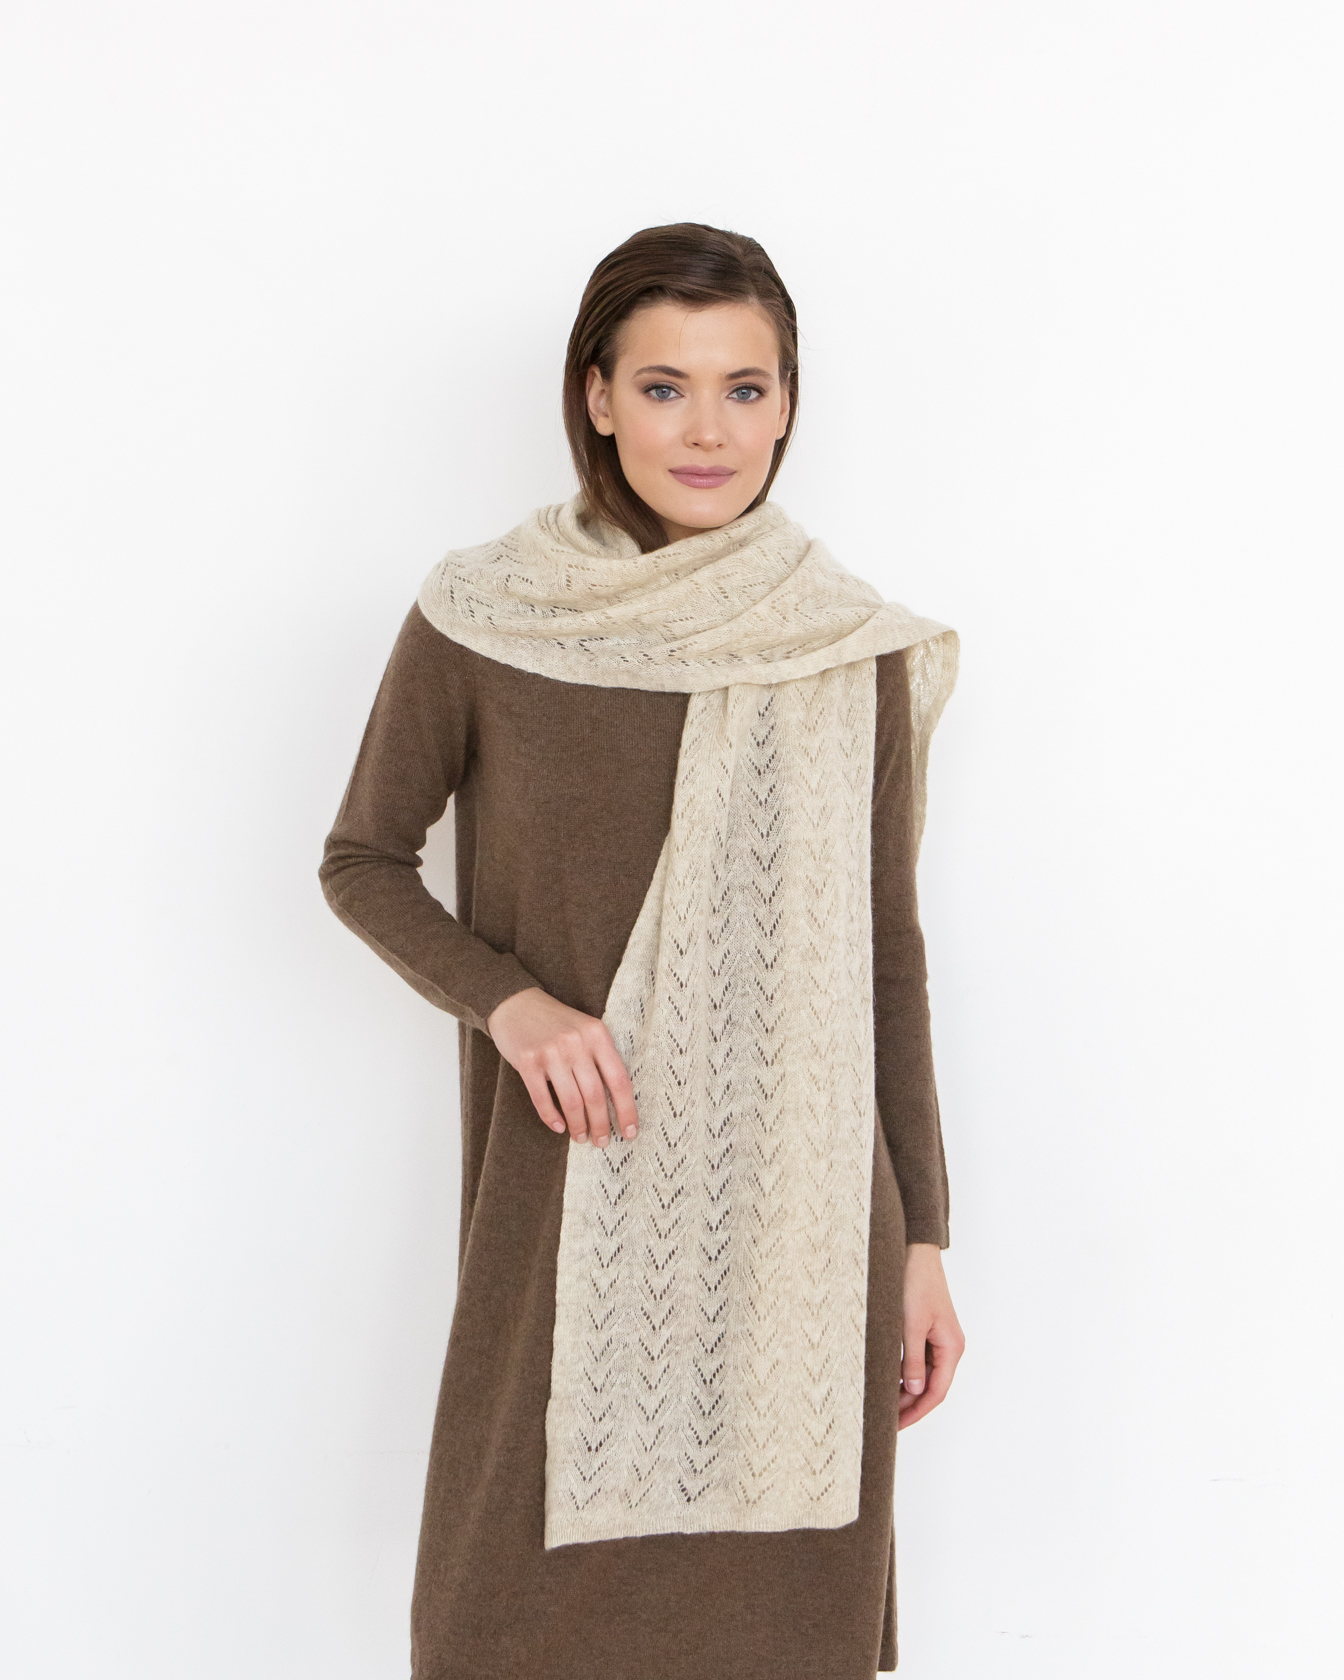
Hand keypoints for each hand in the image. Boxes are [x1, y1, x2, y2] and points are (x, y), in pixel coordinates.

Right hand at [486, 986, 637, 1147]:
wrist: (516, 1002)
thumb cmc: (556, 1023)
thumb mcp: (585, 1030)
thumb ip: (600, 1058)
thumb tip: (616, 1103)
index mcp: (597, 1034)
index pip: (619, 1080)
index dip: (627, 1110)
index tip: (630, 1132)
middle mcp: (576, 1043)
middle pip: (595, 1095)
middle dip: (601, 1125)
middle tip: (602, 1142)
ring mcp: (551, 1052)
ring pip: (571, 1101)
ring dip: (578, 1126)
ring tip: (581, 1138)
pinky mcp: (528, 1061)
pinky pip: (542, 1098)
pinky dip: (552, 1117)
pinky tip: (559, 1127)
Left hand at [897, 1242, 964, 1429]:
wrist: (914, 1251)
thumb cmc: (914, 1284)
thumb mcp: (910, 1325)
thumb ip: (911, 1360)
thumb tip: (913, 1390)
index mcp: (951, 1348)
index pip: (936, 1392)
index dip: (916, 1412)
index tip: (895, 1427)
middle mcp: (948, 1346)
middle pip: (930, 1387)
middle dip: (908, 1405)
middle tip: (884, 1422)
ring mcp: (938, 1339)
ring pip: (921, 1375)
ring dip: (904, 1390)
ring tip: (881, 1405)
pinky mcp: (926, 1330)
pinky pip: (916, 1360)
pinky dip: (902, 1373)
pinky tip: (885, 1381)